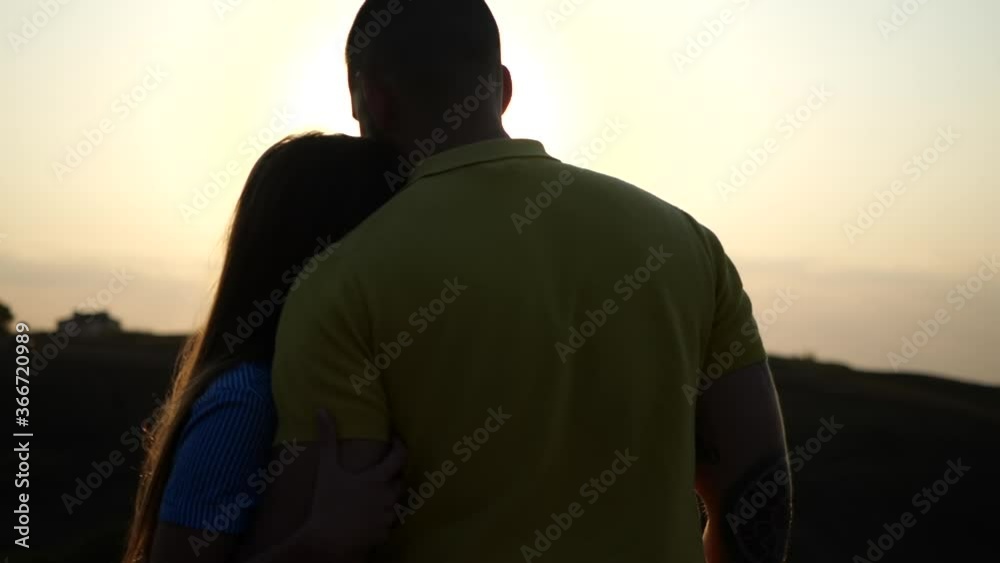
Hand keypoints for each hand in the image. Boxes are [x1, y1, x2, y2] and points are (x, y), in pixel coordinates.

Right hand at [298, 410, 406, 560]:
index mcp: (378, 479)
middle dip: (394, 476)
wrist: (326, 541)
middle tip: (383, 472)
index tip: (396, 441)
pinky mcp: (384, 534)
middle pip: (400, 481)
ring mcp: (388, 516)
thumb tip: (322, 410)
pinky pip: (390, 523)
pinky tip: (371, 517)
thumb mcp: (327, 469)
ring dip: (390, 498)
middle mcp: (388, 497)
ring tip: (377, 496)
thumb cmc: (327, 503)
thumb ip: (328, 440)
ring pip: (397, 503)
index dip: (400, 446)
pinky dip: (383, 519)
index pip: (400, 457)